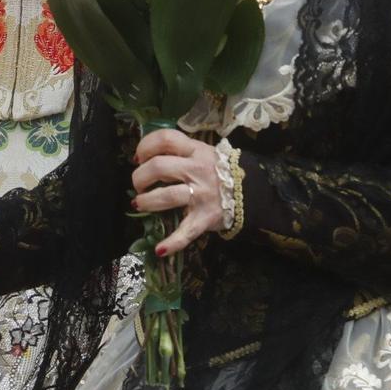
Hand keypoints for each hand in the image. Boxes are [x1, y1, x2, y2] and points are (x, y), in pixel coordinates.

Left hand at [131, 129, 226, 257]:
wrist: (252, 191)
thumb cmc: (220, 171)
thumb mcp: (203, 153)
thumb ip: (180, 152)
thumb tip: (146, 158)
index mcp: (196, 150)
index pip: (165, 139)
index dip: (145, 147)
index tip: (138, 158)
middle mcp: (197, 170)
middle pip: (159, 167)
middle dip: (140, 177)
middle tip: (138, 185)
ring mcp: (201, 194)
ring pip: (166, 196)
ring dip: (146, 201)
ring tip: (139, 204)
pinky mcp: (205, 218)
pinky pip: (187, 232)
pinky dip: (172, 242)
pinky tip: (160, 250)